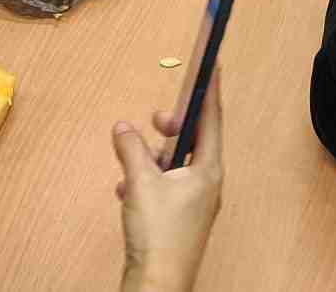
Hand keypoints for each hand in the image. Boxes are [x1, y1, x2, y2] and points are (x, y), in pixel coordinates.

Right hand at [113, 71, 223, 291]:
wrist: (156, 285)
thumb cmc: (158, 234)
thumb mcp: (140, 182)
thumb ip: (131, 149)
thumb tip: (123, 127)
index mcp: (208, 170)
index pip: (211, 119)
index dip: (209, 90)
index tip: (212, 64)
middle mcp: (206, 184)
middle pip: (193, 141)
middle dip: (171, 128)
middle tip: (156, 119)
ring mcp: (193, 203)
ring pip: (174, 165)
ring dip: (152, 158)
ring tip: (131, 161)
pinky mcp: (178, 219)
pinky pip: (163, 187)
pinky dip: (145, 181)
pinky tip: (126, 189)